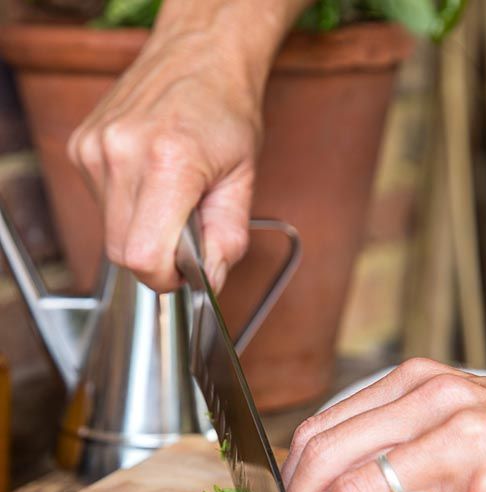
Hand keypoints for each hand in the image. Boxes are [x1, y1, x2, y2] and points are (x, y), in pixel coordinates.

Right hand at [68, 0, 307, 292]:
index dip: (165, 277)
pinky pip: (102, 206)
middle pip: (122, 252)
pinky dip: (128, 208)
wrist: (199, 53)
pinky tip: (150, 179)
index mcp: (169, 162)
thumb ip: (228, 241)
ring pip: (110, 232)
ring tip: (170, 196)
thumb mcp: (243, 181)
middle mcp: (122, 153)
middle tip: (185, 234)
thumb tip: (206, 284)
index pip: (143, 257)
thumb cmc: (226, 111)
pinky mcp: (81, 147)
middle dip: (155, 258)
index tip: (184, 271)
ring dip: (141, 231)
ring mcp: (95, 148)